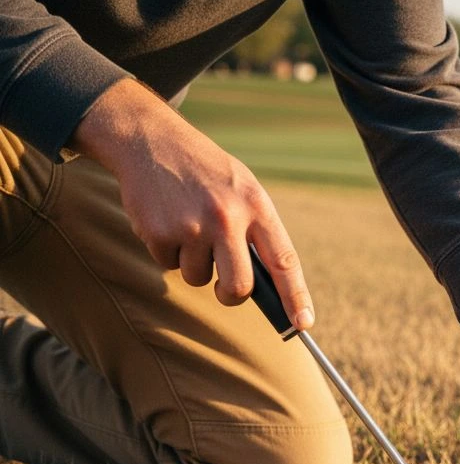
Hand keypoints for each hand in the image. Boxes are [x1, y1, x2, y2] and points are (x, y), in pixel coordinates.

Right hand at [70, 78, 313, 329]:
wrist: (150, 140)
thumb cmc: (206, 174)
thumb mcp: (244, 190)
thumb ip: (257, 233)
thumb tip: (266, 289)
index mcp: (256, 206)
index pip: (283, 261)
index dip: (295, 296)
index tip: (304, 323)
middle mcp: (226, 217)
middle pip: (238, 287)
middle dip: (230, 295)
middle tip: (224, 288)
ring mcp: (190, 225)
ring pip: (199, 279)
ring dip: (193, 263)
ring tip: (188, 226)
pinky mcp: (157, 231)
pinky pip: (168, 265)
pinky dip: (168, 251)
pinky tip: (166, 220)